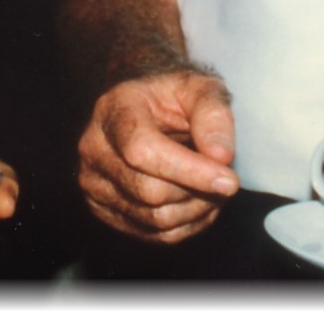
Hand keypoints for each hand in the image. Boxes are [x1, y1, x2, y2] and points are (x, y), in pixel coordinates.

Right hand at [78, 69, 239, 243]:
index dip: (188, 171)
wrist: (148, 109)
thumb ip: (213, 114)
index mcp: (114, 109)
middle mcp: (94, 148)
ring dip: (197, 209)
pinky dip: (187, 224)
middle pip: (150, 192)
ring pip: (155, 219)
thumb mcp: (199, 88)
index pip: (142, 151)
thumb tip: (221, 156)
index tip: (229, 180)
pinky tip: (197, 199)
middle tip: (225, 177)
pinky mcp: (103, 210)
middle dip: (198, 191)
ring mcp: (94, 183)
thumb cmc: (173, 96)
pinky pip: (155, 235)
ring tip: (212, 185)